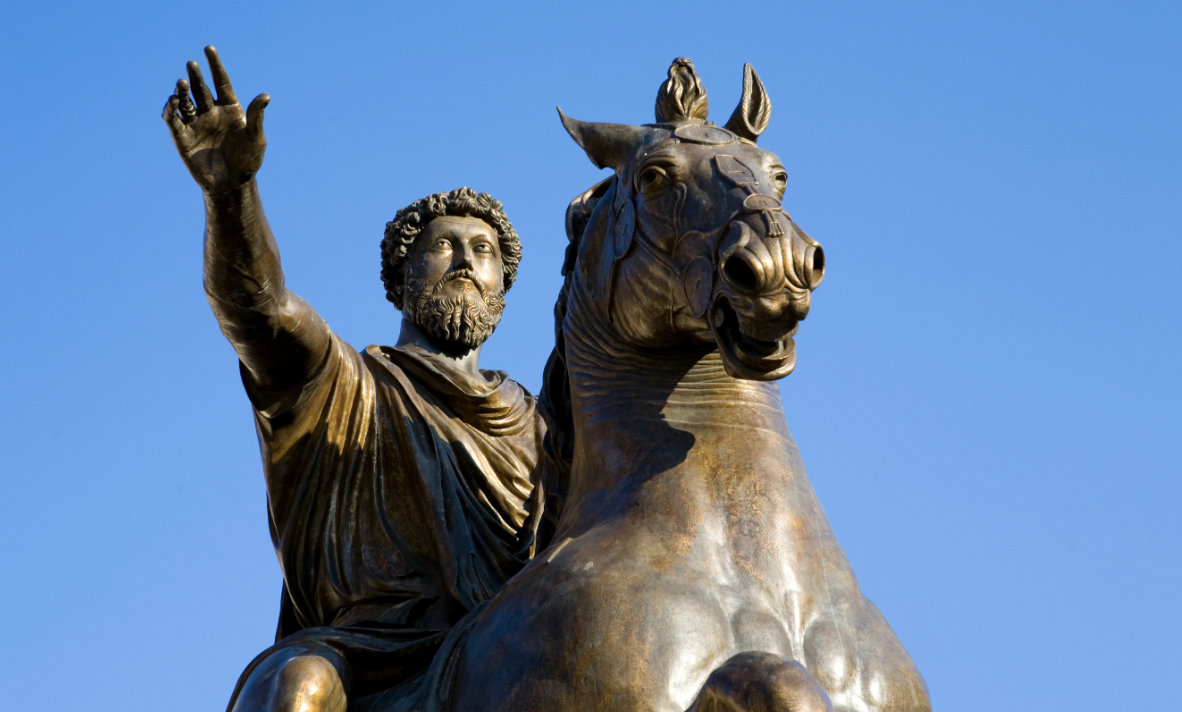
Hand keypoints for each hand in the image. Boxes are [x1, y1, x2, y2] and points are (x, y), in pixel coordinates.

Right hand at [163, 46, 269, 192]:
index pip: (221, 82)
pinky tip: (172, 101)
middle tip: (192, 64)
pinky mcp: (183, 138)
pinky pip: (172, 120)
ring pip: (185, 102)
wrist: (233, 185)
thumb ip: (257, 117)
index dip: (215, 66)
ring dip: (182, 91)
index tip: (209, 48)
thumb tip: (265, 96)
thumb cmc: (248, 161)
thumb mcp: (256, 139)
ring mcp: (196, 124)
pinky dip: (170, 110)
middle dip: (196, 76)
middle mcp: (211, 113)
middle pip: (201, 89)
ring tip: (183, 82)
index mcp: (230, 109)